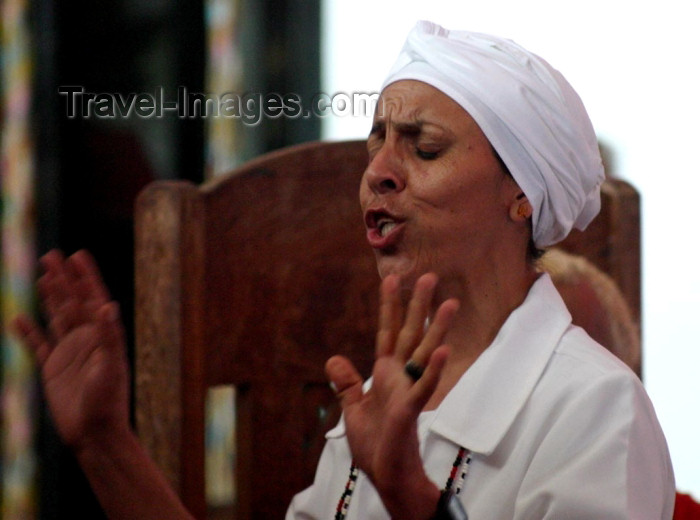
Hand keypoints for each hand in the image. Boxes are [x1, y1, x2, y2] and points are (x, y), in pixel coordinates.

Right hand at [12, 250, 129, 451]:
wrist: (94, 433)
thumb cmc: (109, 401)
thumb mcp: (111, 366)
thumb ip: (110, 336)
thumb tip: (109, 305)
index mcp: (102, 335)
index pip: (94, 298)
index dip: (86, 277)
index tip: (78, 255)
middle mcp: (86, 339)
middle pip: (72, 302)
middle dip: (64, 279)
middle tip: (52, 255)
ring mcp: (68, 352)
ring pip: (56, 317)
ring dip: (50, 296)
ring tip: (43, 275)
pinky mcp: (53, 368)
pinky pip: (38, 344)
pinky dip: (28, 331)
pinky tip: (19, 317)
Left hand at [326, 273, 458, 517]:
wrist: (384, 473)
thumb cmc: (374, 443)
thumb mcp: (353, 409)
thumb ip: (347, 383)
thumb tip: (333, 358)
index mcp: (384, 373)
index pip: (387, 332)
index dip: (389, 306)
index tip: (391, 279)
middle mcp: (399, 376)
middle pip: (410, 333)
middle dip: (419, 306)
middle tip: (431, 277)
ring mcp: (407, 390)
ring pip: (424, 352)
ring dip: (437, 328)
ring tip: (450, 302)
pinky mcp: (410, 410)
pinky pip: (424, 386)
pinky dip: (432, 369)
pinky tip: (442, 349)